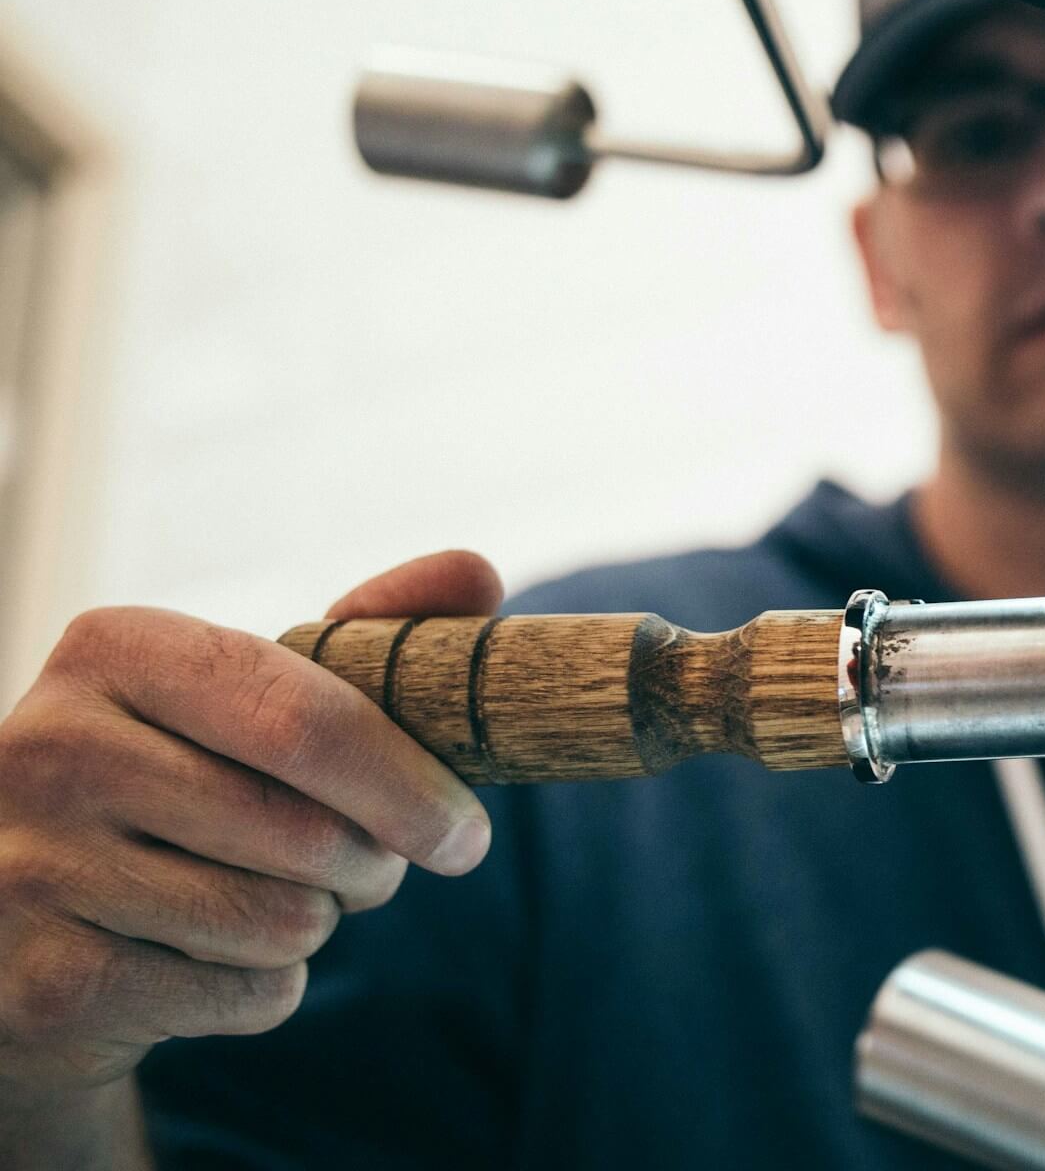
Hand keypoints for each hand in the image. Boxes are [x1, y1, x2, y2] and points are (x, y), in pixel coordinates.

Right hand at [0, 550, 502, 1096]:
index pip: (306, 720)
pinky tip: (204, 957)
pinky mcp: (44, 983)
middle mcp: (50, 747)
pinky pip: (245, 996)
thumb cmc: (177, 783)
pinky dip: (264, 989)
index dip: (409, 785)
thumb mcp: (249, 695)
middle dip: (372, 868)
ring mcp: (31, 869)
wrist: (23, 926)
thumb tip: (477, 571)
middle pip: (308, 834)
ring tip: (265, 901)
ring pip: (283, 923)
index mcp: (113, 650)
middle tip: (367, 869)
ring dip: (312, 927)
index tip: (468, 834)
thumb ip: (366, 632)